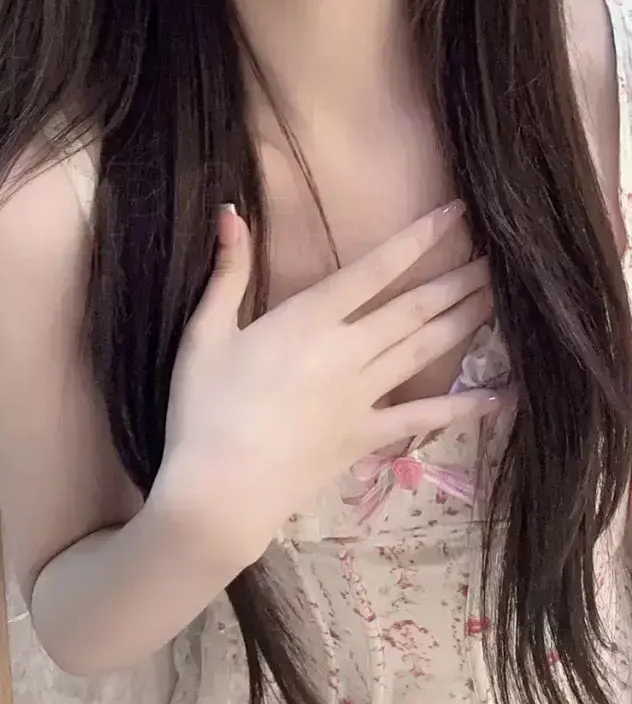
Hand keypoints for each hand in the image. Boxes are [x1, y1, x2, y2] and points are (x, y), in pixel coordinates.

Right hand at [153, 202, 502, 567]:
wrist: (219, 492)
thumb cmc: (203, 409)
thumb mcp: (204, 334)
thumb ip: (227, 272)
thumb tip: (232, 211)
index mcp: (309, 319)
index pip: (375, 269)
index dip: (418, 238)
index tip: (455, 214)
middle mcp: (347, 352)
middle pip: (414, 308)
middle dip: (456, 279)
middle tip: (496, 257)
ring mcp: (363, 397)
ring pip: (424, 350)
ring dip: (463, 321)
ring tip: (498, 298)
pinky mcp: (367, 437)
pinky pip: (422, 417)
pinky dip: (463, 406)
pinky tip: (499, 395)